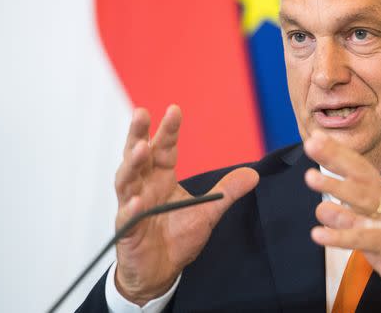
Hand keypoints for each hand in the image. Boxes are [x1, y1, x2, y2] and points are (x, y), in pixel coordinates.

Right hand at [114, 105, 258, 305]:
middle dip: (138, 134)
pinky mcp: (128, 230)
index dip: (168, 130)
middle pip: (138, 156)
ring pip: (127, 180)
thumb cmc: (177, 237)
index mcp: (161, 178)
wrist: (160, 272)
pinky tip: (138, 200)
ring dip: (132, 164)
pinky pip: (128, 217)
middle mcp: (144, 187)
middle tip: (142, 113)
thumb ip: (227, 191)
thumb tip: (253, 174)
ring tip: (140, 149)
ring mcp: (132, 207)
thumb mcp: (208, 211)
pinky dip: (132, 208)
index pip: (164, 149)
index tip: (175, 109)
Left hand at [303, 131, 380, 310]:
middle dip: (335, 157)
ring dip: (335, 186)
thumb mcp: (372, 221)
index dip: (338, 150)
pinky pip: (361, 238)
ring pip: (360, 200)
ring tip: (310, 177)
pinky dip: (339, 236)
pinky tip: (318, 234)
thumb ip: (347, 211)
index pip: (358, 165)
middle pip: (359, 175)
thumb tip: (321, 205)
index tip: (315, 136)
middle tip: (311, 144)